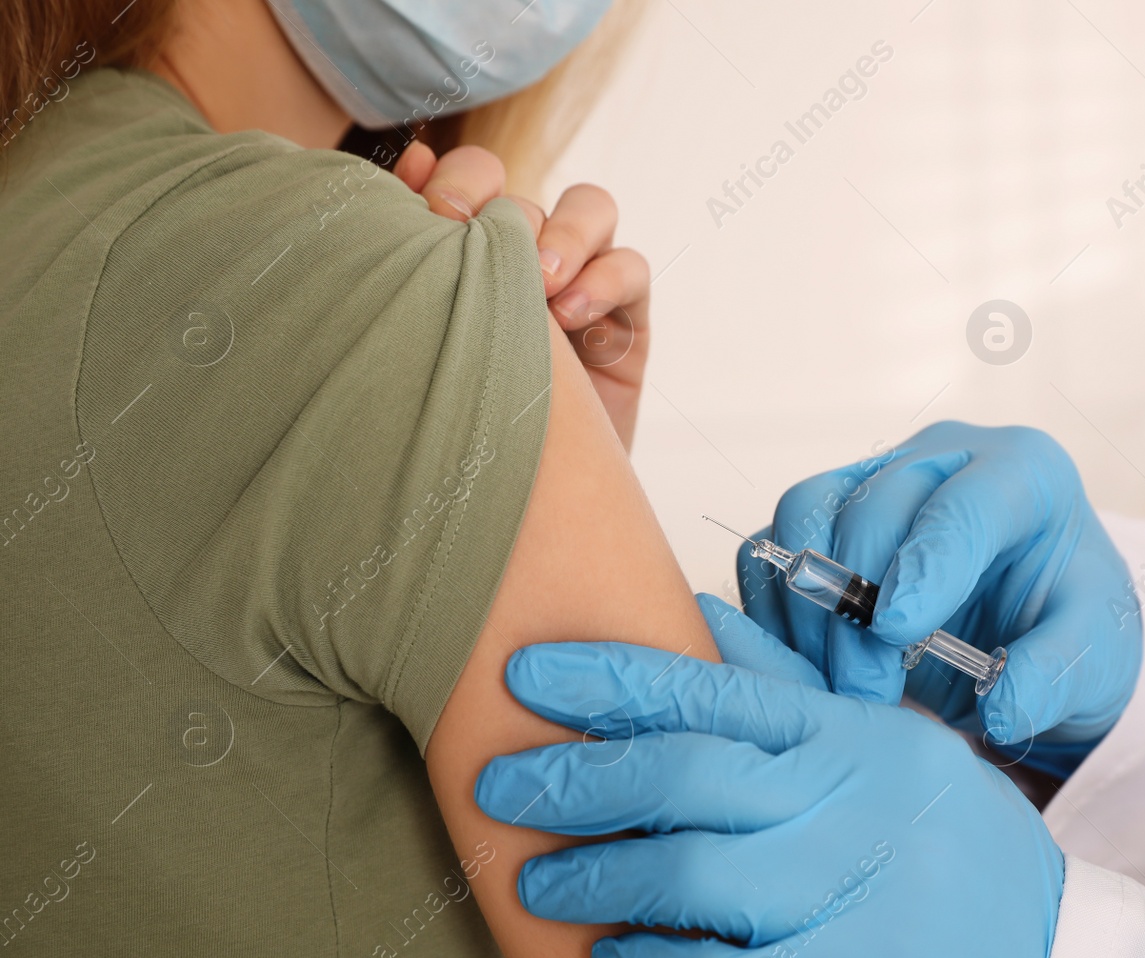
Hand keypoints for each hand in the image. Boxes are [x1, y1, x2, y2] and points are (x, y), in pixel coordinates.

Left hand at [397, 142, 650, 448]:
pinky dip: (606, 279)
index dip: (457, 179)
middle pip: (525, 193)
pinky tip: (573, 316)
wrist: (523, 509)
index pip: (473, 181)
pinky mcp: (627, 318)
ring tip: (543, 281)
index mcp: (471, 254)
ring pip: (591, 209)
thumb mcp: (434, 344)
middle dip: (502, 207)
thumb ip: (422, 261)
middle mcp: (526, 258)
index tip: (432, 211)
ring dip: (565, 234)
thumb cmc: (464, 431)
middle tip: (475, 238)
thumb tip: (410, 159)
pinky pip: (632, 269)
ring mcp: (583, 282)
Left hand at [475, 595, 1064, 957]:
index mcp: (854, 738)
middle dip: (574, 778)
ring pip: (686, 872)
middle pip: (683, 774)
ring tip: (539, 885)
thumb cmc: (957, 855)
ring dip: (593, 879)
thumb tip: (701, 613)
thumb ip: (792, 690)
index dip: (609, 678)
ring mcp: (847, 899)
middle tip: (500, 785)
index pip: (714, 691)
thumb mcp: (893, 749)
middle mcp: (851, 805)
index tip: (527, 673)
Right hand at [739, 421, 1141, 770]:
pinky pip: (769, 552)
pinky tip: (809, 671)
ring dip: (806, 608)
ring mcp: (873, 482)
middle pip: (869, 505)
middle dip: (858, 605)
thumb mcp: (1096, 655)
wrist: (1030, 633)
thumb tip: (1000, 706)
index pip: (963, 501)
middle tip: (869, 688)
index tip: (899, 631)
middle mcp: (941, 459)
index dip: (925, 563)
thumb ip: (1056, 676)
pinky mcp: (823, 522)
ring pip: (803, 514)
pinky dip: (775, 616)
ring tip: (837, 685)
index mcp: (1022, 472)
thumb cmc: (1068, 628)